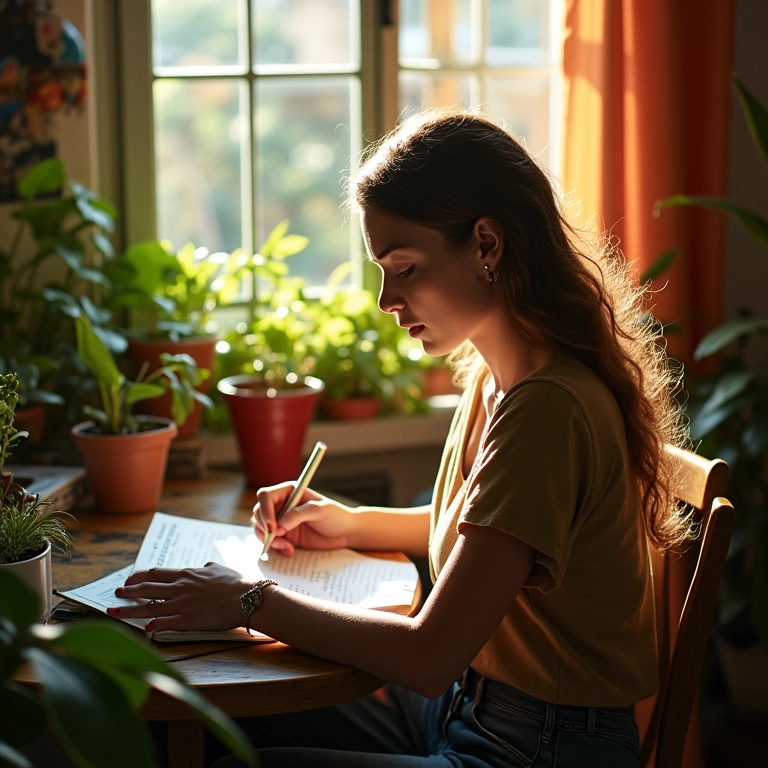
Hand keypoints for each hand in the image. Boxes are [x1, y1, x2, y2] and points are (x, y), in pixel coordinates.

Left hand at [111, 563, 246, 632]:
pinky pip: (163, 623)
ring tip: (114, 611)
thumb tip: (205, 565)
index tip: (130, 579)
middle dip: (128, 591)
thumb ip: (208, 567)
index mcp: (186, 574)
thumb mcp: (219, 569)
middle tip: (117, 593)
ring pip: (148, 607)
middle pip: (146, 589)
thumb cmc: (235, 583)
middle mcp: (179, 588)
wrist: (245, 597)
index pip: (156, 574)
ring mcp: (181, 604)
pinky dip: (151, 626)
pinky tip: (143, 629)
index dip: (140, 577)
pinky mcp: (186, 620)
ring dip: (129, 610)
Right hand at [251, 484, 355, 555]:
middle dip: (264, 529)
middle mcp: (282, 505)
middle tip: (279, 540)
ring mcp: (281, 521)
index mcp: (289, 492)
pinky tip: (290, 551)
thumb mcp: (320, 510)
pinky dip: (276, 548)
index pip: (265, 496)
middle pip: (258, 513)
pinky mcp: (285, 537)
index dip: (264, 510)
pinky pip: (270, 542)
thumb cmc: (336, 515)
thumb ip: (298, 514)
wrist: (346, 533)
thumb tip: (279, 526)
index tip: (272, 527)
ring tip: (287, 548)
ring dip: (270, 541)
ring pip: (261, 529)